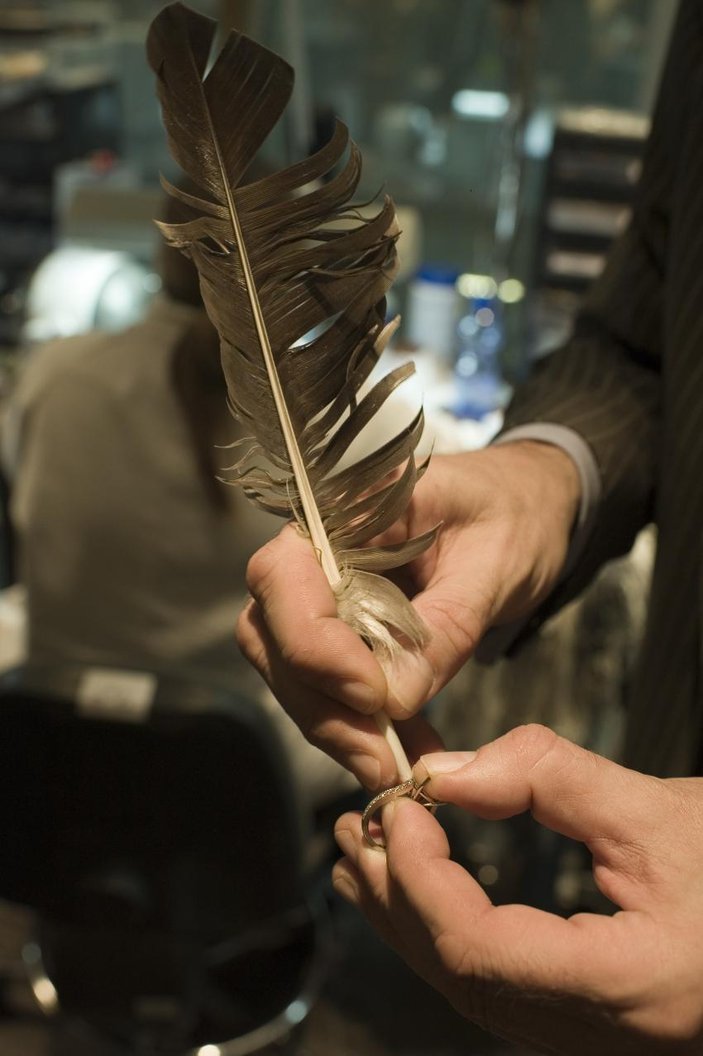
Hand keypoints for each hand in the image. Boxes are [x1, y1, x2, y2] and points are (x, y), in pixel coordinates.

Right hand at [237, 442, 579, 787]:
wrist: (527, 507)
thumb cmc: (513, 514)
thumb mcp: (496, 563)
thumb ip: (446, 624)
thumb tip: (396, 701)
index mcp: (345, 506)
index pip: (284, 574)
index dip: (314, 643)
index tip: (375, 695)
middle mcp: (314, 548)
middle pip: (273, 633)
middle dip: (320, 703)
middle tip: (382, 759)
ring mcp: (319, 592)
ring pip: (288, 670)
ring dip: (335, 727)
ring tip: (395, 767)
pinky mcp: (339, 631)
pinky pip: (323, 685)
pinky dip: (356, 727)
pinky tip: (402, 753)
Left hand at [332, 724, 702, 1054]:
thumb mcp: (663, 810)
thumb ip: (552, 781)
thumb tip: (451, 773)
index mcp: (629, 989)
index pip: (480, 951)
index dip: (422, 878)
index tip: (399, 808)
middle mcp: (602, 1035)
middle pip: (460, 977)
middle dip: (396, 897)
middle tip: (357, 825)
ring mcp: (593, 1036)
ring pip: (470, 987)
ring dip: (408, 915)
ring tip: (366, 851)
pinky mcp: (590, 1018)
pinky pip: (495, 985)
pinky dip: (444, 930)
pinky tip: (418, 892)